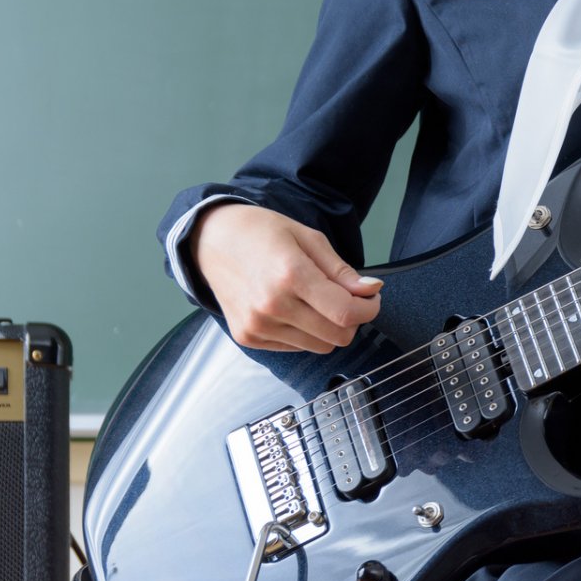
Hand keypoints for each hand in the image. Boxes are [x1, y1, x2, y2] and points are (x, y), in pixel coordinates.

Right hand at [192, 204, 382, 352]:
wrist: (209, 240)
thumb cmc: (260, 233)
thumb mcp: (308, 238)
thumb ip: (341, 271)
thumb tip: (371, 290)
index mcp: (290, 275)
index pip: (346, 313)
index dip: (369, 309)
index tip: (371, 298)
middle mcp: (272, 306)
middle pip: (338, 336)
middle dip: (353, 320)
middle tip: (347, 299)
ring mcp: (258, 326)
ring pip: (320, 346)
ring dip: (329, 328)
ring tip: (318, 302)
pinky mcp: (248, 338)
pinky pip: (296, 347)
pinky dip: (305, 333)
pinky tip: (293, 308)